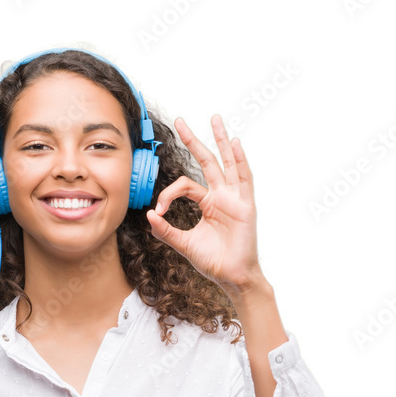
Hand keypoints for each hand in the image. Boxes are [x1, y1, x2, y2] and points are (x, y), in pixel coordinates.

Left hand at [147, 114, 262, 293]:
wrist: (231, 277)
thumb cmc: (213, 261)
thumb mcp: (184, 244)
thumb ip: (166, 231)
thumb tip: (149, 214)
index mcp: (208, 203)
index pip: (185, 185)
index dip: (169, 194)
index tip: (160, 211)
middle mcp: (221, 196)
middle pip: (207, 161)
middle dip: (194, 140)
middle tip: (181, 121)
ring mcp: (234, 199)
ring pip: (226, 163)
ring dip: (221, 141)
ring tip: (215, 119)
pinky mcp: (246, 206)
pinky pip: (244, 178)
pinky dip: (240, 160)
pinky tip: (235, 142)